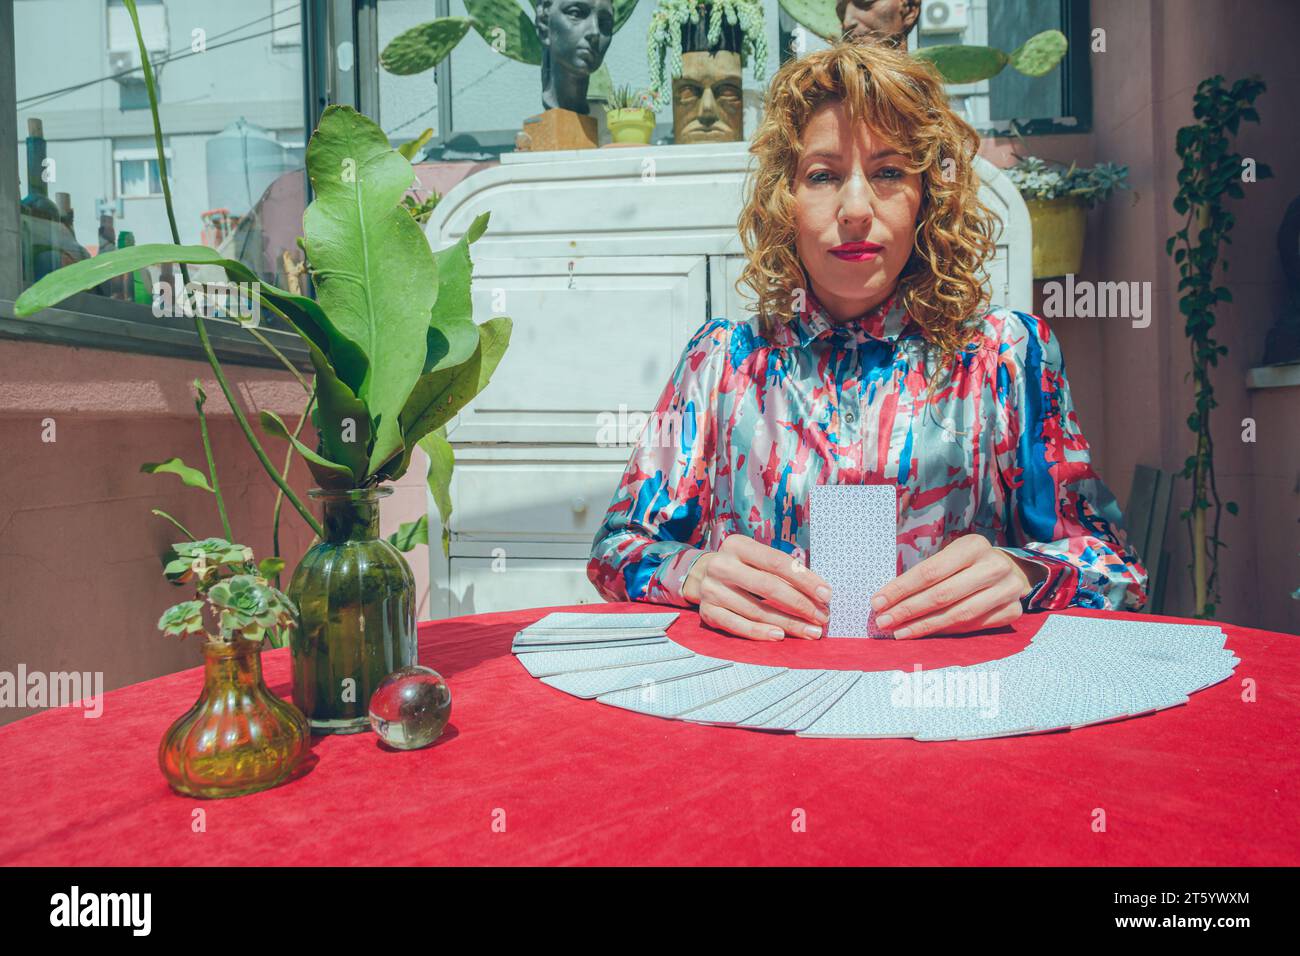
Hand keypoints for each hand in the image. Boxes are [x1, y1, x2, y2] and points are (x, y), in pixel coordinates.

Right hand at [683, 535, 831, 640]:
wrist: (702, 576)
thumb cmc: (742, 567)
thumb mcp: (757, 558)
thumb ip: (783, 571)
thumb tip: (819, 595)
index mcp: (737, 545)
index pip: (777, 562)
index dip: (804, 579)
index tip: (826, 595)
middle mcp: (721, 565)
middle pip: (768, 587)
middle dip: (800, 604)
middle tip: (821, 617)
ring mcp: (711, 589)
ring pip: (756, 610)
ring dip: (788, 623)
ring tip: (810, 631)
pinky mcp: (707, 612)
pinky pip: (737, 626)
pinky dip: (760, 633)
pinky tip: (780, 636)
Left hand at [869, 535, 1043, 638]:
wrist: (1012, 571)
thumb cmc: (969, 564)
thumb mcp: (951, 557)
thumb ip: (926, 574)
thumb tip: (887, 599)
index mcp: (973, 546)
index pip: (930, 571)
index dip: (901, 589)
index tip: (878, 602)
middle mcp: (993, 566)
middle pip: (942, 594)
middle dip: (908, 610)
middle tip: (884, 621)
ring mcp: (1007, 589)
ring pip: (958, 614)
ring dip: (924, 626)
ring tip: (900, 632)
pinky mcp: (1013, 611)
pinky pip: (974, 626)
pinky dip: (946, 632)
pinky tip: (925, 635)